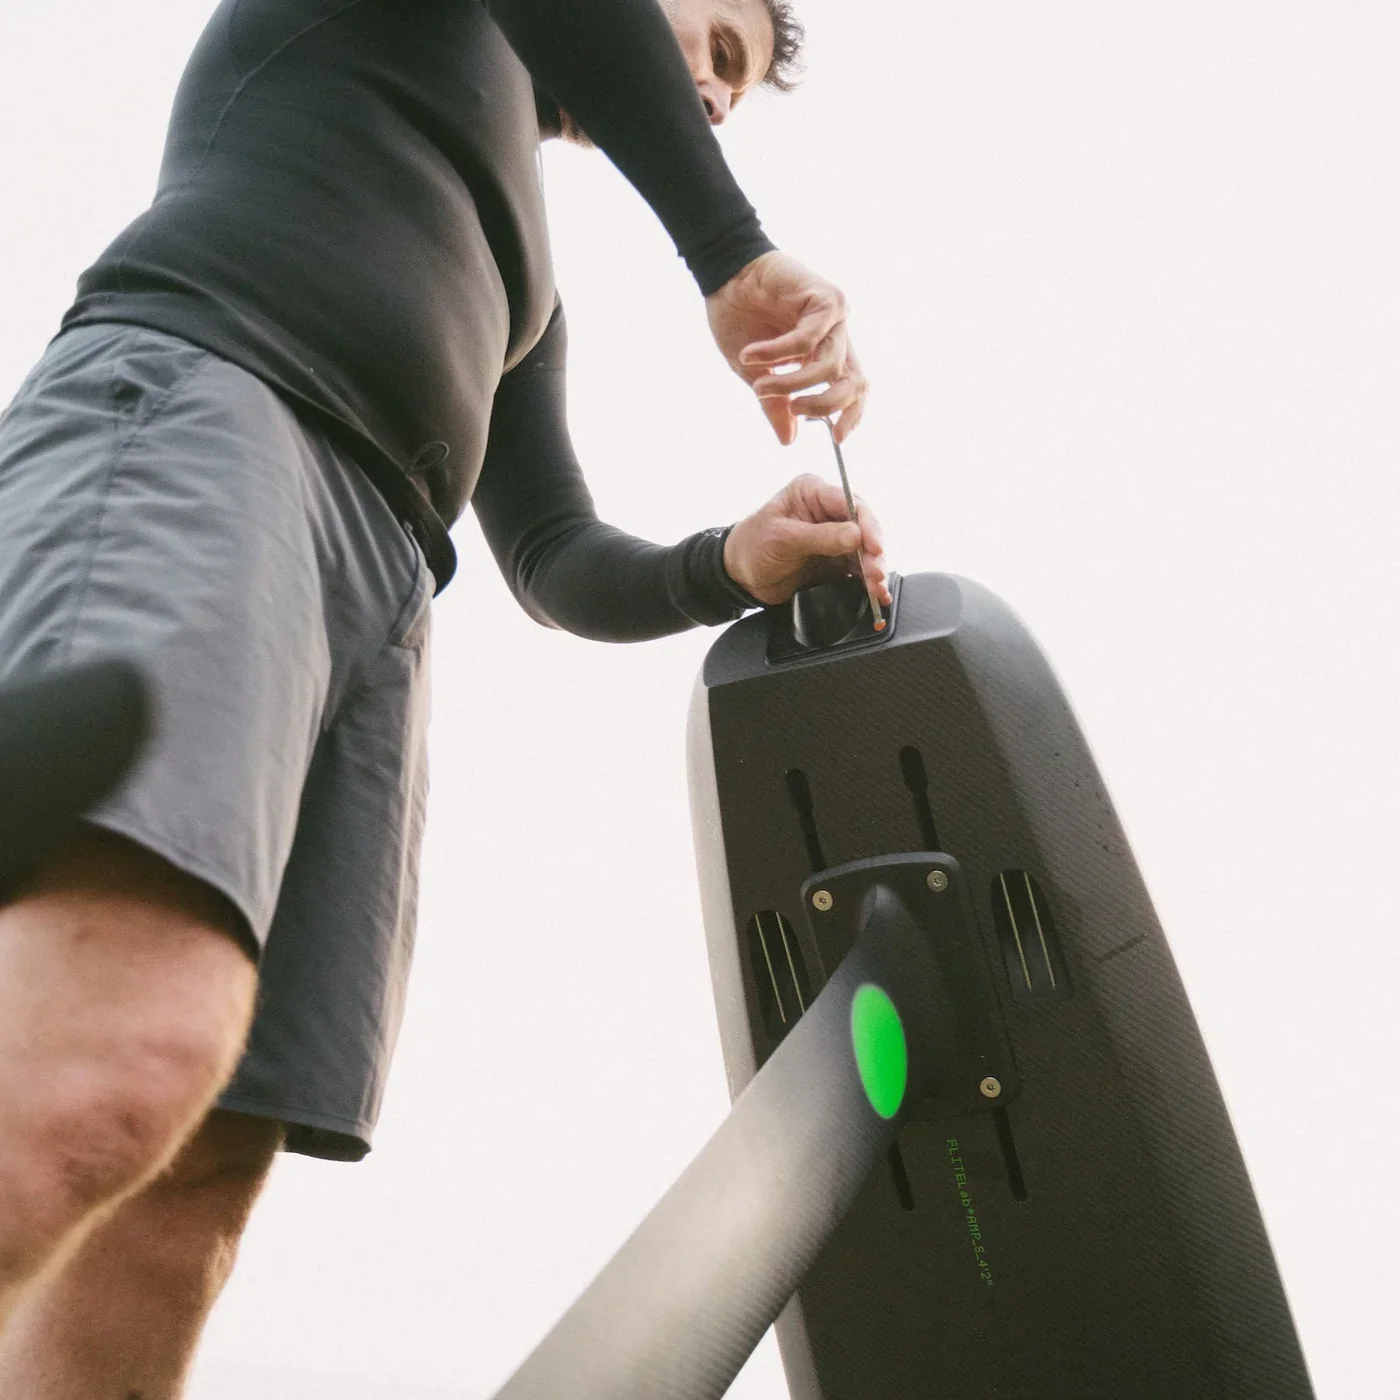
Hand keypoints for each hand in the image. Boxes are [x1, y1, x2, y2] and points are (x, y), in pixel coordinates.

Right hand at [705, 251, 867, 445]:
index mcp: (824, 356)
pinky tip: (751, 356)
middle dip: (827, 405)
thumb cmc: (739, 321)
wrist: (725, 278)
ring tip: (759, 385)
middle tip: (795, 411)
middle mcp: (835, 338)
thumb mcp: (756, 375)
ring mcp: (834, 318)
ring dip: (791, 383)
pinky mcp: (825, 299)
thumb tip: (789, 441)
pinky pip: (808, 338)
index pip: (853, 391)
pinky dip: (777, 353)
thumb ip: (775, 405)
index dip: (851, 416)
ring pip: (829, 365)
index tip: (835, 438)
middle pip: (855, 382)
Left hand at [724, 474, 891, 606]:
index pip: (850, 502)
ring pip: (865, 550)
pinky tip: (877, 594)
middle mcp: (828, 511)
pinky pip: (858, 568)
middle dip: (873, 551)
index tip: (874, 546)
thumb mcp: (784, 539)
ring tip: (877, 588)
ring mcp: (835, 536)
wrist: (739, 575)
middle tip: (876, 572)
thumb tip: (856, 535)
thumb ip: (821, 537)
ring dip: (874, 569)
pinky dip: (868, 581)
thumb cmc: (752, 546)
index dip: (867, 524)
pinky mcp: (836, 559)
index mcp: (812, 492)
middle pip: (864, 526)